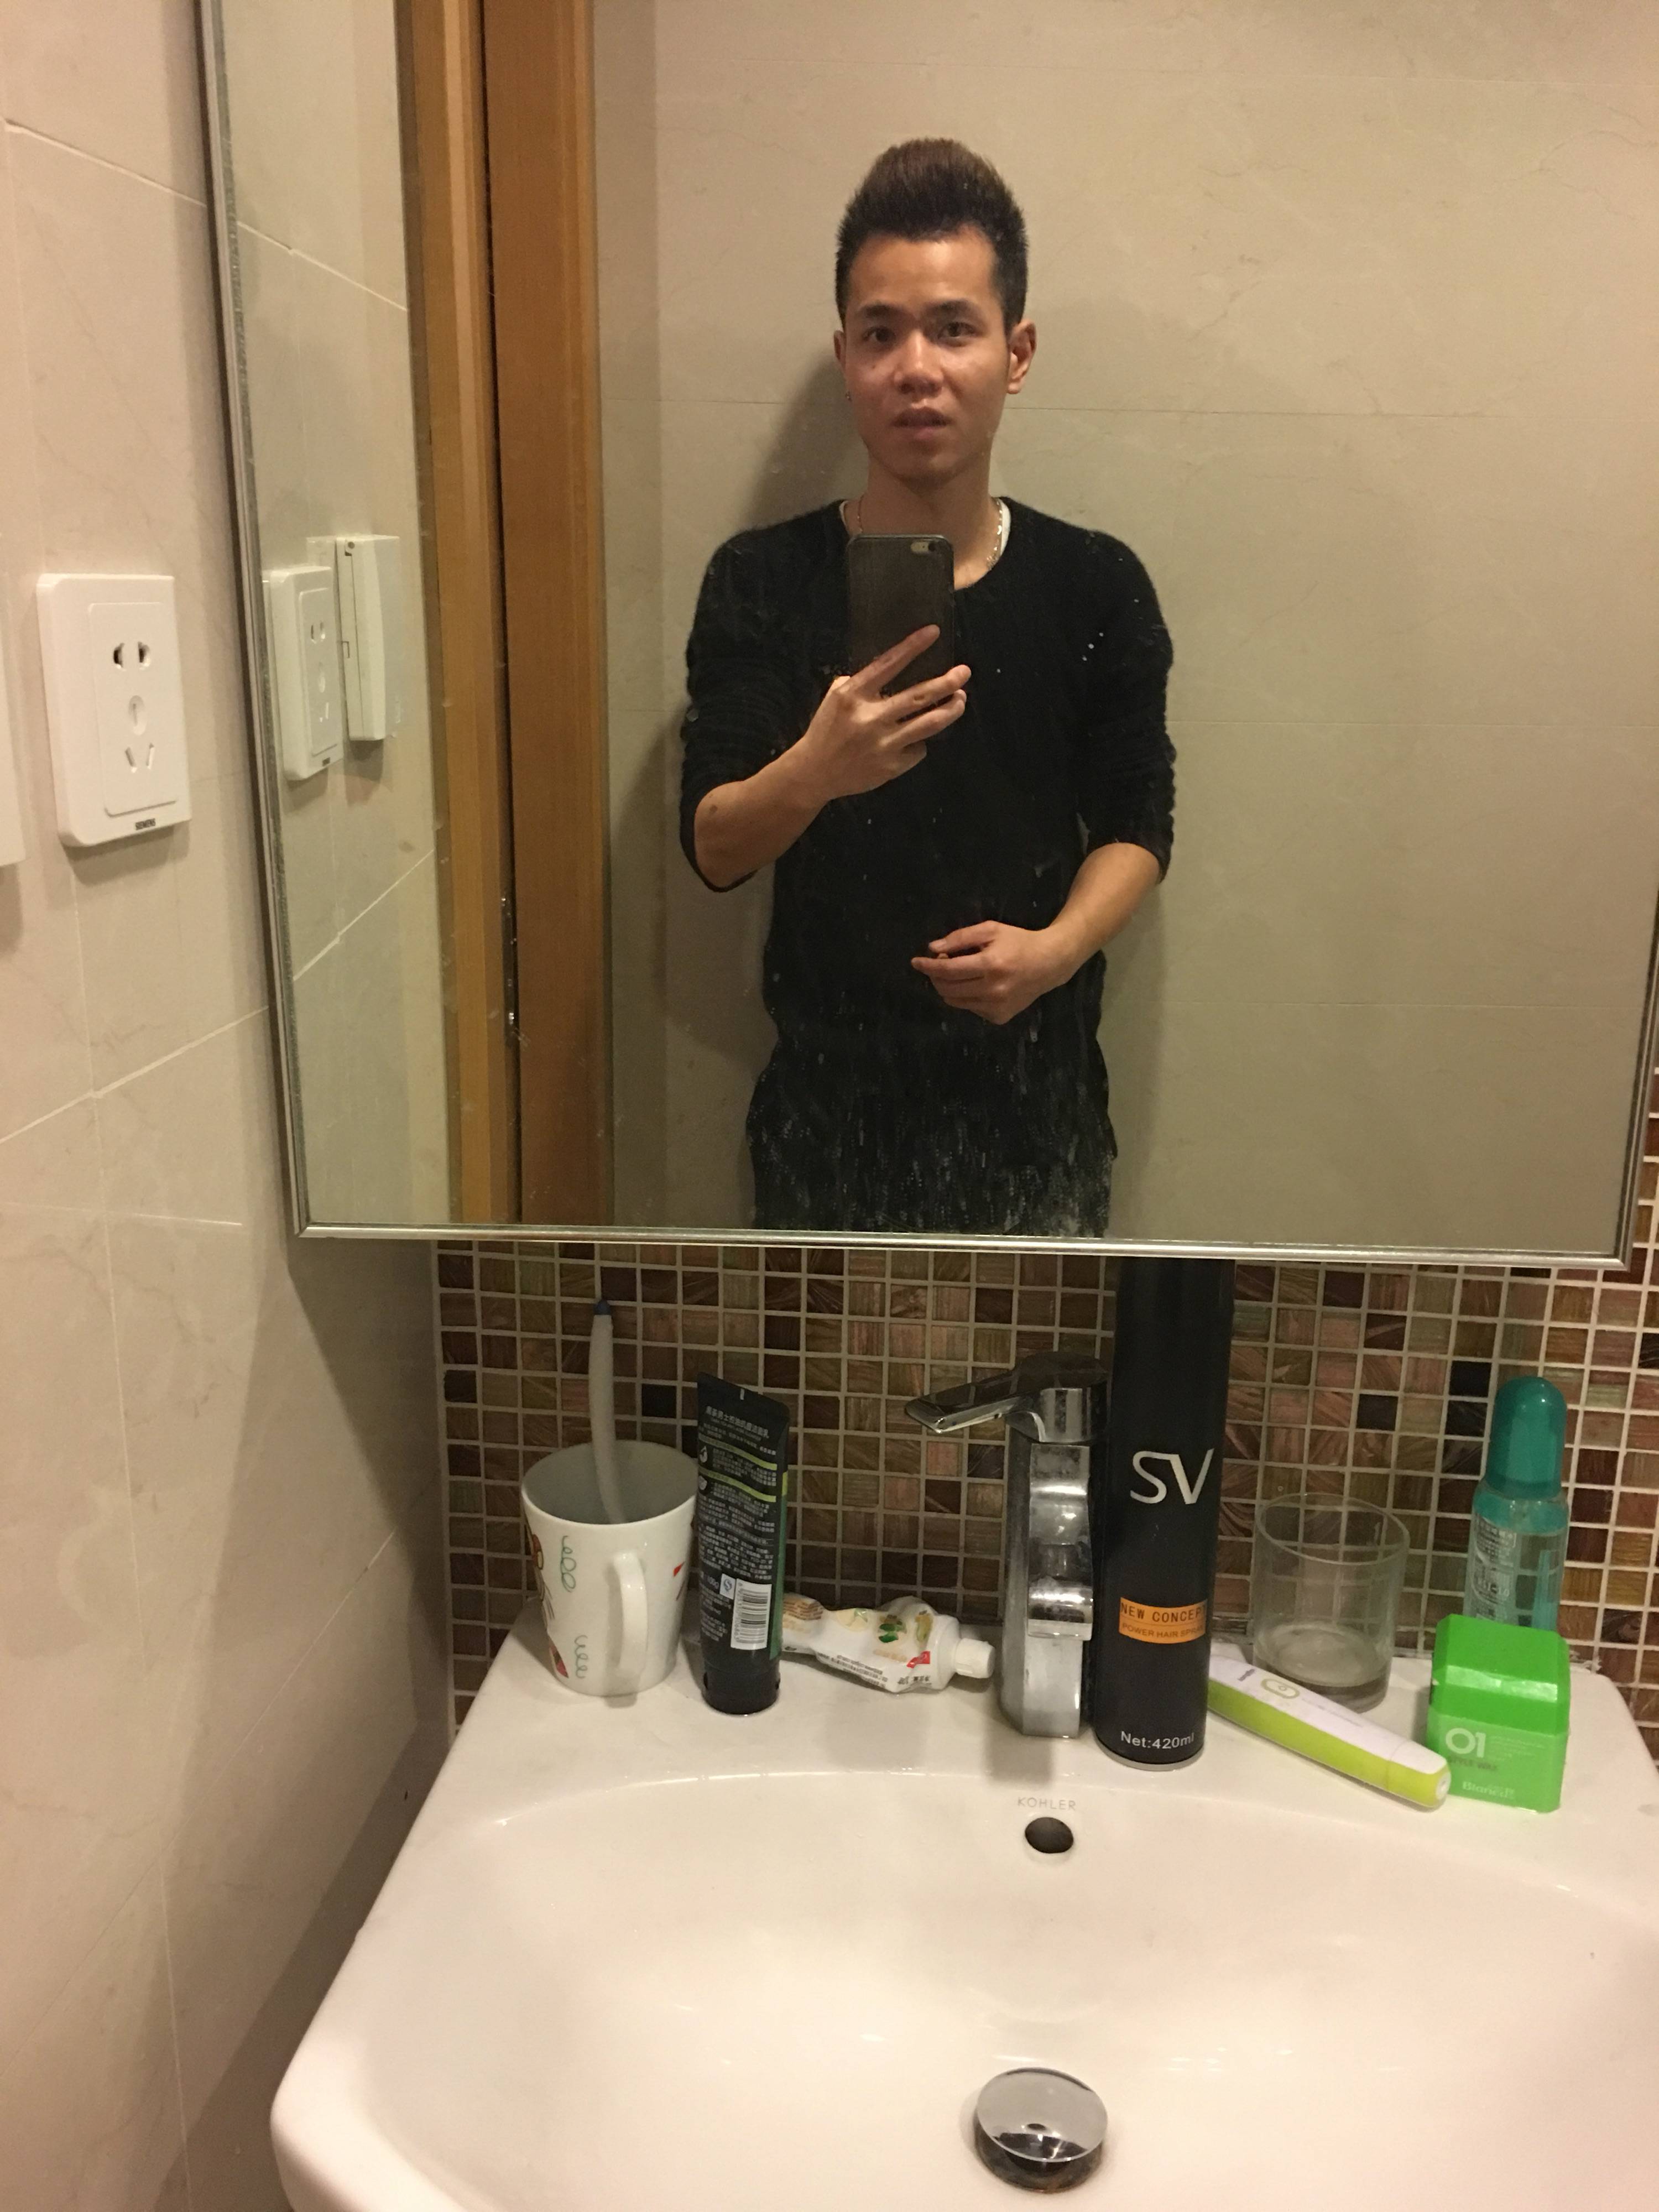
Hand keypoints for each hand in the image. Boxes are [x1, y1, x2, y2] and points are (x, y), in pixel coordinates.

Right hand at [788, 626, 968, 804]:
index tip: (934, 632)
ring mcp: (883, 744)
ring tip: (960, 700)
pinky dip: (920, 742)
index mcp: (853, 696)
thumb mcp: (835, 698)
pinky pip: (918, 749)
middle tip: (964, 672)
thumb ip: (861, 683)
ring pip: (929, 724)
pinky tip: (916, 739)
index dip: (912, 647)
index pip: (888, 665)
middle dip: (947, 682)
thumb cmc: (826, 730)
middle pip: (919, 696)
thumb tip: (892, 670)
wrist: (815, 773)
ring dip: (950, 710)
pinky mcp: (891, 766)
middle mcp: (870, 718)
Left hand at [911, 920, 1075, 1025]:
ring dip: (948, 987)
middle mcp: (993, 990)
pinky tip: (978, 985)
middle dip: (936, 976)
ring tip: (958, 973)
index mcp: (990, 965)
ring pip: (955, 1001)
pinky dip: (966, 996)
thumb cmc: (1018, 942)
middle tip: (942, 963)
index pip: (948, 970)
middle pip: (947, 988)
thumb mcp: (991, 930)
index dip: (928, 966)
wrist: (1049, 964)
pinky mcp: (999, 1017)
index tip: (916, 962)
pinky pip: (969, 1008)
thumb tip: (932, 948)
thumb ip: (960, 938)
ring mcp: (996, 1007)